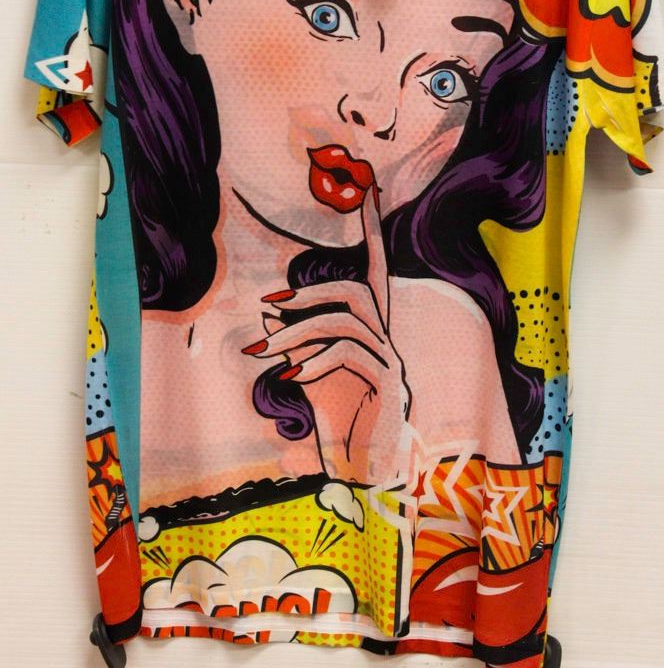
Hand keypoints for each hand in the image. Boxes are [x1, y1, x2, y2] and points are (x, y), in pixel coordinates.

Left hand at [247, 183, 411, 483]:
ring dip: (300, 332)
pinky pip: (351, 353)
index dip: (372, 233)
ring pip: (350, 320)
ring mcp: (392, 362)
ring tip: (266, 354)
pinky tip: (292, 379)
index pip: (373, 273)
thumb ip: (293, 344)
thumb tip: (269, 311)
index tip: (366, 191)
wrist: (365, 475)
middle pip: (359, 291)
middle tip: (270, 306)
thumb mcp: (307, 377)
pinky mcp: (390, 385)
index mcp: (369, 334)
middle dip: (313, 292)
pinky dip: (316, 361)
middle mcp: (386, 341)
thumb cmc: (339, 426)